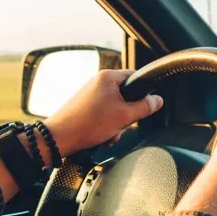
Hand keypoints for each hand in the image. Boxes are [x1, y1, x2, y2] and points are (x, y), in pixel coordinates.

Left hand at [44, 70, 163, 157]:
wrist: (58, 138)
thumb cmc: (87, 124)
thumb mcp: (125, 117)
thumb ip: (145, 107)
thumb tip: (158, 100)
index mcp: (108, 77)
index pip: (136, 77)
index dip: (143, 93)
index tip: (143, 106)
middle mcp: (98, 82)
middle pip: (126, 95)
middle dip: (127, 114)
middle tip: (122, 124)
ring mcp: (89, 94)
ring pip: (115, 106)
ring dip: (117, 122)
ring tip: (109, 133)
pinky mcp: (83, 105)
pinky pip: (103, 112)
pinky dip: (106, 124)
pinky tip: (102, 135)